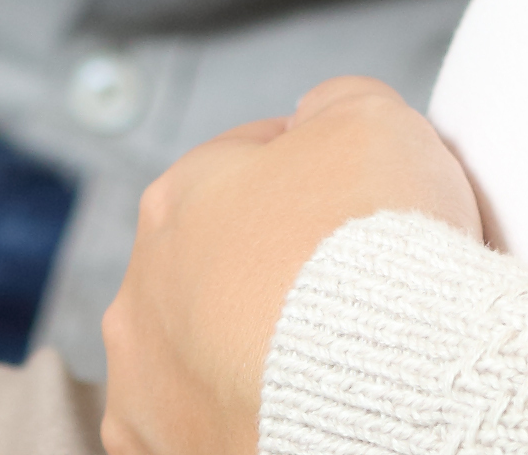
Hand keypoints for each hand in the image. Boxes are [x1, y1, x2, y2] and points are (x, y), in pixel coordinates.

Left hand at [104, 79, 489, 454]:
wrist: (385, 382)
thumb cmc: (374, 249)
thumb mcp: (371, 117)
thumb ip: (332, 105)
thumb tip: (317, 117)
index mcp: (176, 200)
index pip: (241, 170)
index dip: (309, 178)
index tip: (355, 203)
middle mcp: (141, 295)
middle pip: (211, 267)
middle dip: (267, 271)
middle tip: (347, 288)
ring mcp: (148, 389)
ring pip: (196, 358)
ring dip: (242, 354)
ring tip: (322, 363)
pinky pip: (204, 429)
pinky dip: (241, 419)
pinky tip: (292, 412)